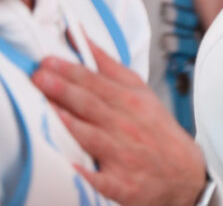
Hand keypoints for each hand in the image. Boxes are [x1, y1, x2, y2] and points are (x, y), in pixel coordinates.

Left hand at [32, 40, 206, 205]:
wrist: (183, 173)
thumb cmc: (155, 128)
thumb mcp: (139, 91)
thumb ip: (107, 66)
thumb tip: (79, 38)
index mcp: (131, 101)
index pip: (96, 82)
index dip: (71, 70)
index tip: (48, 61)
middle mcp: (126, 126)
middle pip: (91, 105)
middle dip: (64, 90)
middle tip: (39, 77)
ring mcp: (124, 156)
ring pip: (92, 137)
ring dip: (70, 123)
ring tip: (47, 110)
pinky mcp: (121, 184)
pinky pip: (101, 179)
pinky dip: (88, 174)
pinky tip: (72, 166)